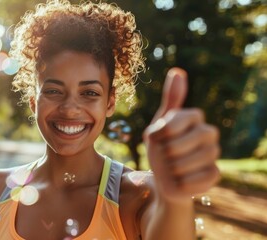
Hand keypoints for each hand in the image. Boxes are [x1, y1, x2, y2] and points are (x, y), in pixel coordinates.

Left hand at [143, 68, 220, 202]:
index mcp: (194, 117)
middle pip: (179, 145)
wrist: (164, 177)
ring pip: (184, 164)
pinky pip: (192, 180)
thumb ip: (170, 101)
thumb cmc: (161, 147)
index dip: (161, 132)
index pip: (178, 121)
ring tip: (172, 167)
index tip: (155, 137)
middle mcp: (208, 133)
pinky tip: (180, 179)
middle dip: (165, 153)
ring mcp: (213, 154)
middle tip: (165, 155)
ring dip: (170, 169)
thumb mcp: (159, 124)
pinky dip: (179, 182)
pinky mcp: (214, 174)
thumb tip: (178, 71)